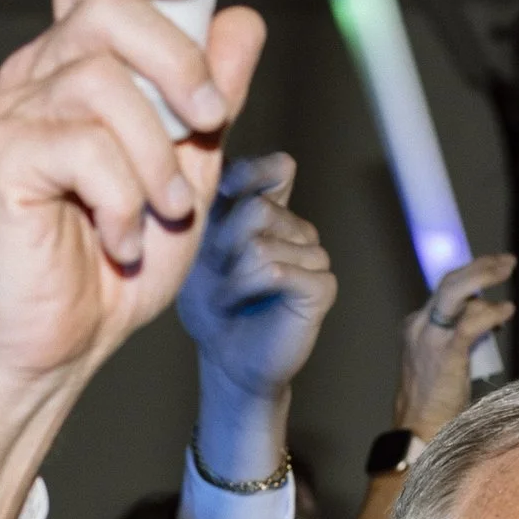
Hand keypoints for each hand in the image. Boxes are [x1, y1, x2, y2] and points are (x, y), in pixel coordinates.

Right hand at [0, 0, 265, 399]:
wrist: (67, 340)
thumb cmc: (117, 261)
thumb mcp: (192, 170)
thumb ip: (214, 98)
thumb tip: (239, 24)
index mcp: (78, 69)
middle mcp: (38, 79)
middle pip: (107, 10)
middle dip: (178, 60)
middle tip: (211, 120)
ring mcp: (12, 115)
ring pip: (102, 82)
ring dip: (156, 154)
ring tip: (164, 210)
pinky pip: (82, 146)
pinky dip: (121, 198)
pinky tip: (121, 237)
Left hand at [177, 154, 338, 400]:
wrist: (225, 357)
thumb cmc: (208, 302)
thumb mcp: (197, 245)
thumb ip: (210, 204)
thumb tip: (210, 161)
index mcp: (271, 210)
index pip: (278, 168)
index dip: (248, 176)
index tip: (219, 198)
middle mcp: (297, 227)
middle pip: (259, 208)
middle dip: (224, 241)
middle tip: (214, 269)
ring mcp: (314, 256)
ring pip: (264, 244)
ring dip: (231, 274)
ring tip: (226, 293)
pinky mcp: (322, 287)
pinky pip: (277, 271)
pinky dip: (246, 288)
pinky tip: (238, 302)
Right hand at [394, 252, 515, 444]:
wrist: (417, 431)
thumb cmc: (434, 405)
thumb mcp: (442, 363)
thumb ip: (460, 340)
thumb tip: (489, 325)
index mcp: (416, 328)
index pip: (444, 291)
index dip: (471, 277)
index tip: (492, 269)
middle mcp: (419, 327)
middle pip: (448, 282)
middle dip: (479, 266)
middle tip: (505, 261)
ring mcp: (430, 338)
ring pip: (454, 290)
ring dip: (484, 276)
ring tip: (507, 270)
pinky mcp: (446, 352)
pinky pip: (470, 321)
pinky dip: (490, 312)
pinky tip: (506, 310)